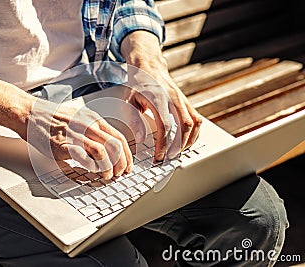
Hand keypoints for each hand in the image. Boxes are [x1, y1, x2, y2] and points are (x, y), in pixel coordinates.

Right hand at [0, 79, 131, 178]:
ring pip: (103, 152)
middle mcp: (88, 126)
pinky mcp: (64, 145)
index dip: (127, 155)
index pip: (119, 138)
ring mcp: (76, 135)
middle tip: (119, 174)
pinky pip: (84, 157)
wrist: (31, 114)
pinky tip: (92, 171)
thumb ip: (93, 133)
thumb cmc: (53, 118)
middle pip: (115, 147)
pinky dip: (92, 167)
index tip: (127, 166)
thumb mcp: (79, 119)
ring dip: (108, 168)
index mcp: (94, 120)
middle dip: (121, 164)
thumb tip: (105, 150)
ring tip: (106, 176)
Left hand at [121, 31, 201, 160]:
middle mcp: (173, 99)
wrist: (148, 65)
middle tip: (168, 157)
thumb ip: (134, 119)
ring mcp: (182, 99)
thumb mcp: (128, 100)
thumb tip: (141, 139)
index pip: (165, 126)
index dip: (163, 144)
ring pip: (194, 123)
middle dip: (178, 146)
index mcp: (158, 99)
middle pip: (184, 126)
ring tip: (178, 152)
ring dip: (189, 140)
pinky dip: (195, 132)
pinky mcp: (186, 101)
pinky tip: (186, 141)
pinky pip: (197, 119)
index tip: (159, 155)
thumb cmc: (137, 84)